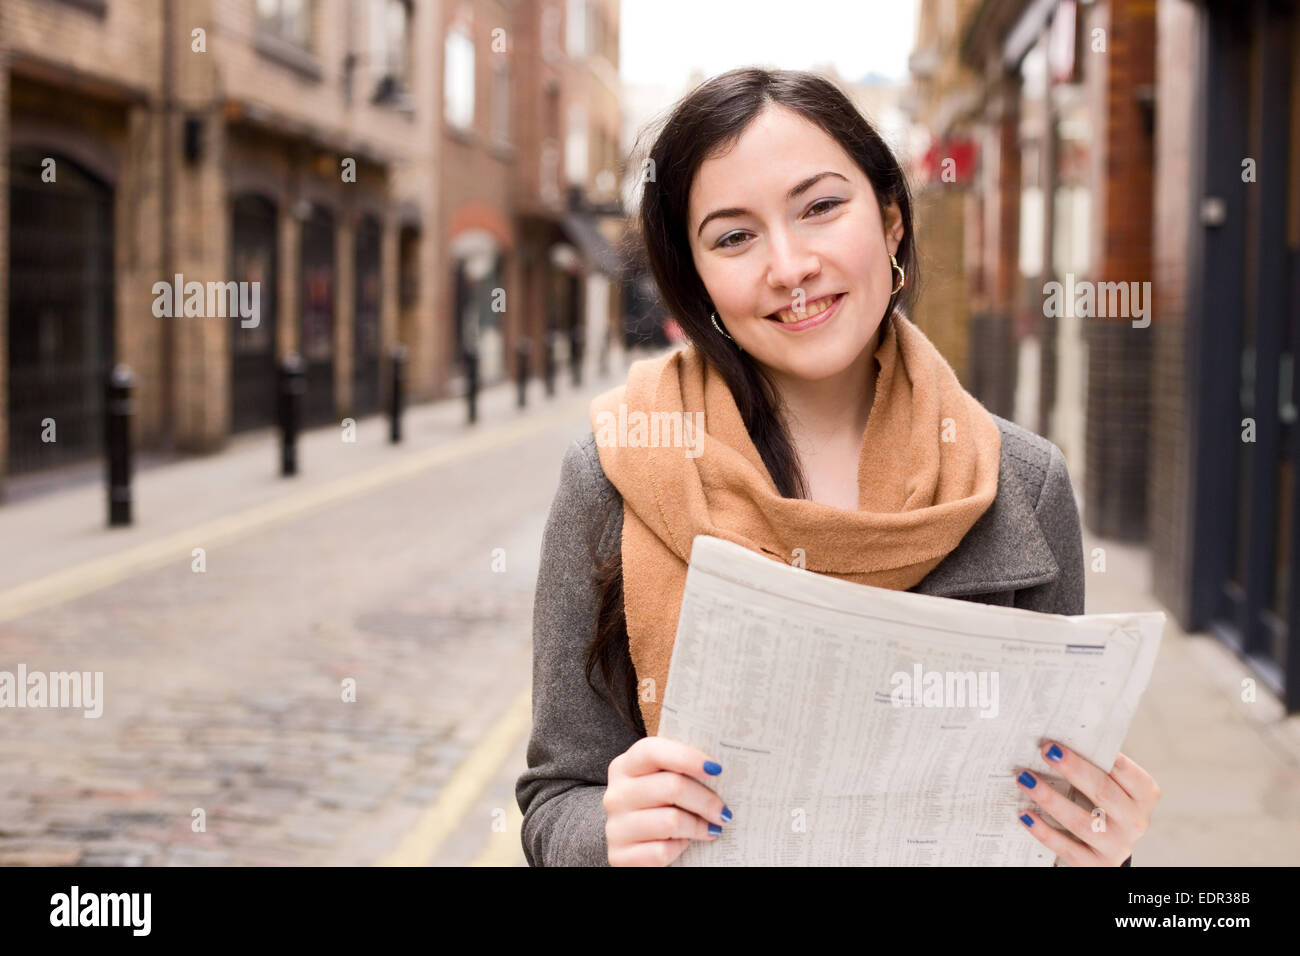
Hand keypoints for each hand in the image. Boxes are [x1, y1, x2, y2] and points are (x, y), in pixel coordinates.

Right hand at [604, 736, 730, 865]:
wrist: (633, 846)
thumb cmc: (656, 807)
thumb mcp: (660, 782)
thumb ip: (679, 771)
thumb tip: (718, 769)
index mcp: (625, 767)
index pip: (652, 751)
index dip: (687, 757)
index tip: (716, 769)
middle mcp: (616, 794)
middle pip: (671, 787)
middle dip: (706, 800)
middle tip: (724, 812)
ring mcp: (615, 827)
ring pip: (671, 821)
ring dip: (699, 827)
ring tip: (712, 829)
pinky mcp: (620, 856)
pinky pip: (662, 851)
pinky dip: (679, 849)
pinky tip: (684, 844)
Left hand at [1014, 741, 1160, 865]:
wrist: (1107, 846)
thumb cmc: (1104, 804)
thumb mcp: (1110, 785)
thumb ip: (1095, 766)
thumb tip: (1057, 743)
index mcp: (1144, 796)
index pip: (1125, 771)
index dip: (1099, 754)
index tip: (1072, 739)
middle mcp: (1135, 822)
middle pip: (1103, 792)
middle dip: (1073, 769)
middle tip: (1046, 751)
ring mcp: (1117, 846)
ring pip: (1080, 821)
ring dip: (1050, 798)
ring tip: (1025, 779)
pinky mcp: (1096, 865)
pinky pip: (1066, 847)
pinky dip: (1044, 830)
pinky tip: (1025, 814)